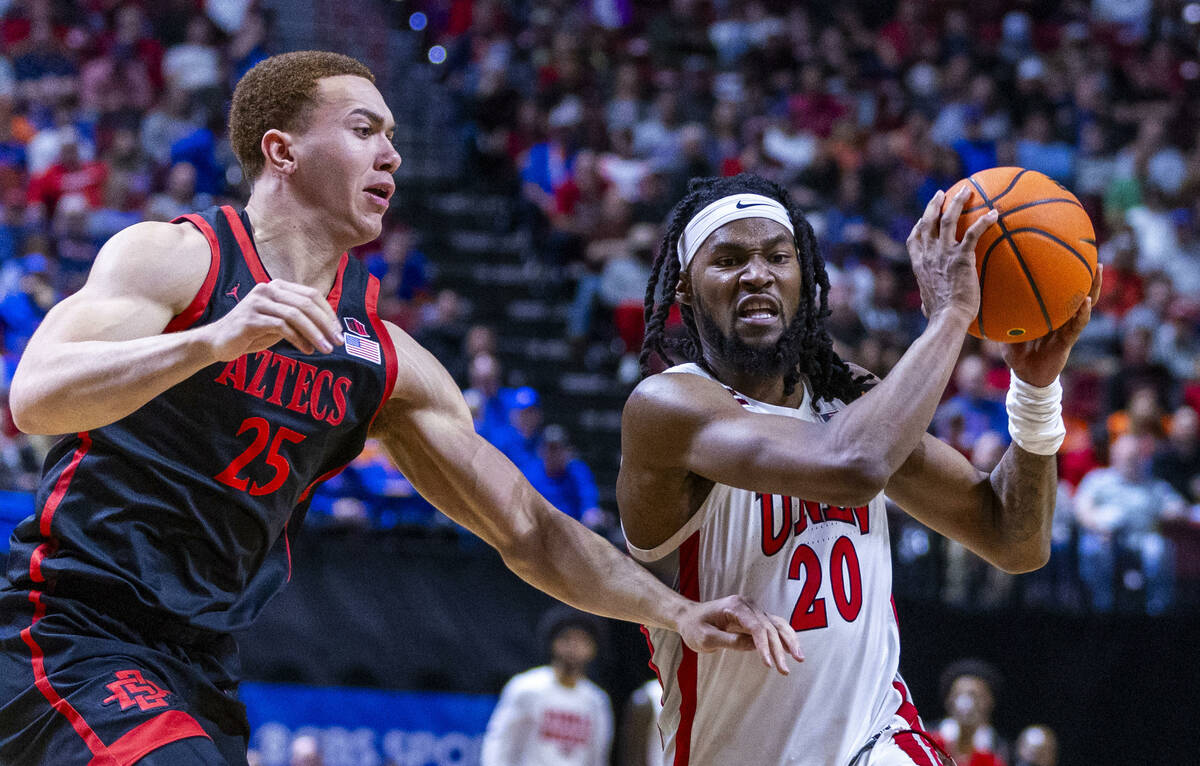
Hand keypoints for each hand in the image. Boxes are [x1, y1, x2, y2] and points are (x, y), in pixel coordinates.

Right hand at [201, 279, 344, 360]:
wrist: (218, 342)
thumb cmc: (253, 333)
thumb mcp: (281, 323)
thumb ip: (300, 320)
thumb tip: (330, 328)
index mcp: (277, 287)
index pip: (311, 295)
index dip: (328, 313)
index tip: (338, 331)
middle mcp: (267, 289)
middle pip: (306, 303)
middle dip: (326, 324)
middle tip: (338, 342)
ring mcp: (257, 303)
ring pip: (296, 315)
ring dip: (315, 333)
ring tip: (326, 349)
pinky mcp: (250, 318)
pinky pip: (281, 327)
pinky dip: (298, 339)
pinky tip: (307, 350)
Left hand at [675, 595, 802, 675]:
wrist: (689, 616)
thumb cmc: (694, 627)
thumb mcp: (706, 638)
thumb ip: (730, 641)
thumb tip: (754, 647)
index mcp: (735, 606)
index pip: (756, 627)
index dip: (764, 646)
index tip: (769, 664)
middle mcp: (748, 604)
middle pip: (769, 627)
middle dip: (779, 650)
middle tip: (785, 671)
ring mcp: (753, 610)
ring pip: (777, 624)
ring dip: (789, 641)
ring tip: (800, 658)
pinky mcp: (755, 617)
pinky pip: (774, 626)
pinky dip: (785, 637)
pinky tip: (793, 650)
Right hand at [907, 187, 996, 321]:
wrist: (947, 319)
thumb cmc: (940, 318)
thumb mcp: (928, 305)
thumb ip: (928, 301)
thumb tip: (928, 309)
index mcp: (920, 266)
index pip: (914, 240)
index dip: (918, 226)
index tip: (923, 219)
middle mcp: (929, 255)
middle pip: (928, 222)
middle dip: (934, 205)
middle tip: (942, 194)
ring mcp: (943, 254)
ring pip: (948, 220)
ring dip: (956, 203)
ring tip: (965, 191)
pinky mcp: (961, 257)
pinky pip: (973, 233)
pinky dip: (984, 221)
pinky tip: (994, 213)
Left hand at [1004, 265, 1102, 386]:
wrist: (1025, 375)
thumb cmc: (1017, 351)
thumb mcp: (1007, 329)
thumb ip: (1001, 314)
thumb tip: (985, 296)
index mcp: (1050, 312)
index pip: (1061, 290)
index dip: (1067, 275)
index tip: (1068, 254)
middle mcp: (1061, 317)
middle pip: (1079, 291)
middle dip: (1087, 274)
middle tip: (1091, 254)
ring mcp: (1066, 327)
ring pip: (1086, 304)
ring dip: (1093, 287)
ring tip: (1096, 270)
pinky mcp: (1067, 341)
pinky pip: (1078, 325)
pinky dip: (1083, 313)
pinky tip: (1086, 302)